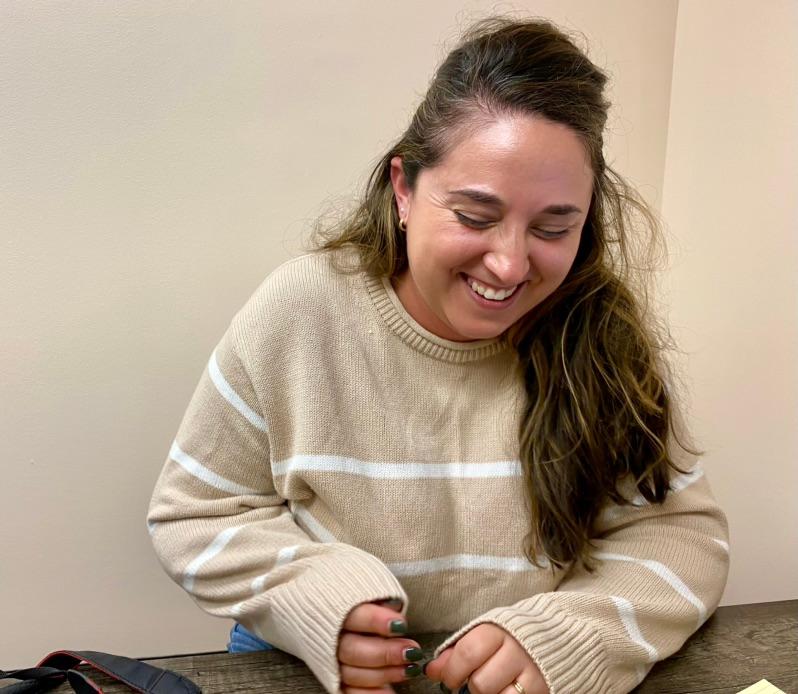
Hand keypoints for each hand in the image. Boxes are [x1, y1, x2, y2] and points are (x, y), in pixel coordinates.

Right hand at [338, 600, 424, 692]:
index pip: (354, 616)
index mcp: (337, 611)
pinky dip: (372, 693)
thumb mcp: (369, 595)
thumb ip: (379, 600)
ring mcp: (333, 663)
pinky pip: (351, 693)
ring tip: (410, 668)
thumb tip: (396, 606)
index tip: (401, 624)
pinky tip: (391, 691)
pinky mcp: (338, 680)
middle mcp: (331, 639)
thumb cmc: (359, 605)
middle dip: (385, 653)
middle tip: (412, 651)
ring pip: (352, 674)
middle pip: (352, 650)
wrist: (337, 622)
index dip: (376, 621)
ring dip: (384, 674)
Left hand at [424, 624, 548, 693]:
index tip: (447, 679)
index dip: (451, 671)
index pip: (468, 652)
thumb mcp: (484, 634)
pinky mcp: (541, 691)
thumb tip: (430, 670)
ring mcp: (532, 674)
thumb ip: (457, 650)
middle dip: (469, 687)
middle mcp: (518, 651)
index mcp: (499, 630)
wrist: (556, 637)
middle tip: (468, 685)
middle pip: (480, 683)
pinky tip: (501, 692)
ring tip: (488, 688)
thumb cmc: (510, 637)